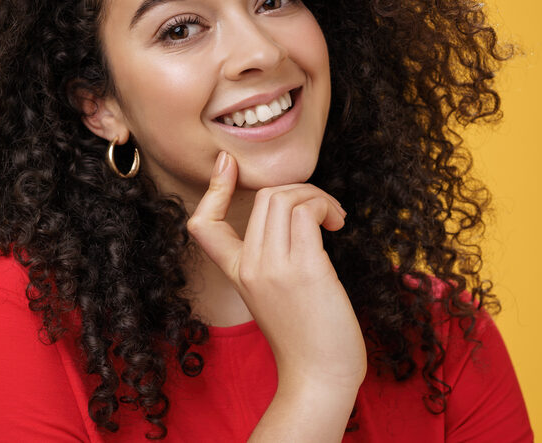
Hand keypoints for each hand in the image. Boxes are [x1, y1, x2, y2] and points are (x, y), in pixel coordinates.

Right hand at [186, 151, 366, 394]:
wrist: (320, 378)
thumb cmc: (308, 338)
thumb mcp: (274, 294)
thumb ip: (273, 259)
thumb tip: (298, 217)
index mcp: (237, 273)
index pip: (202, 223)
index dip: (213, 189)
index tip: (228, 164)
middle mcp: (249, 267)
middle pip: (263, 196)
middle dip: (298, 189)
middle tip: (323, 211)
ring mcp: (273, 267)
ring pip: (284, 196)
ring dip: (316, 195)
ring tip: (334, 217)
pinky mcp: (304, 268)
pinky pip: (307, 210)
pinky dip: (325, 205)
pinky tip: (339, 223)